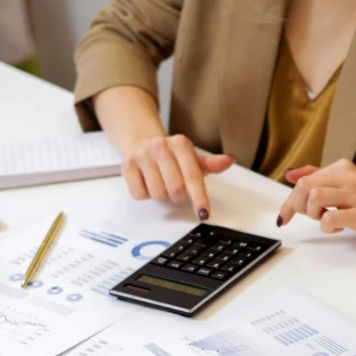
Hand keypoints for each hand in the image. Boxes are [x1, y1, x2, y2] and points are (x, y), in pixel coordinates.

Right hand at [121, 134, 235, 219]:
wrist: (142, 142)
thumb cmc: (172, 156)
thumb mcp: (193, 159)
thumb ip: (211, 164)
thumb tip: (229, 160)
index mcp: (180, 143)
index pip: (193, 176)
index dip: (199, 197)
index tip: (204, 213)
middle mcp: (160, 145)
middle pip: (175, 189)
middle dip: (178, 196)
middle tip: (176, 189)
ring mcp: (142, 154)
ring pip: (157, 193)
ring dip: (161, 194)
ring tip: (160, 181)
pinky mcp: (127, 164)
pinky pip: (140, 194)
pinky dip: (146, 194)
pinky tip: (147, 181)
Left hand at [276, 160, 355, 248]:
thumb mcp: (344, 185)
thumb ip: (317, 177)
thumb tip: (290, 174)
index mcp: (342, 167)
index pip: (303, 179)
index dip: (289, 201)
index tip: (284, 217)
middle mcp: (349, 176)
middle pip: (305, 186)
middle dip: (298, 206)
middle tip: (312, 217)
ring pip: (314, 197)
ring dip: (313, 214)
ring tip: (326, 219)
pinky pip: (329, 218)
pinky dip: (327, 227)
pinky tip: (340, 227)